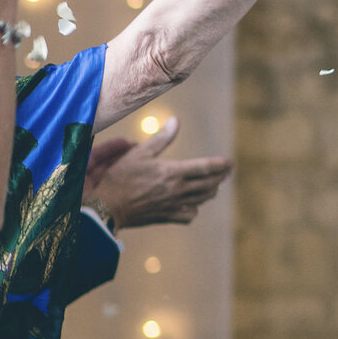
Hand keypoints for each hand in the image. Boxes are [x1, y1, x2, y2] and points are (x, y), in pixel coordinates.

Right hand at [86, 118, 234, 229]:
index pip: (207, 168)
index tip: (230, 162)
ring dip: (211, 190)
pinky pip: (190, 214)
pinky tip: (192, 203)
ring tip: (213, 184)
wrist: (107, 207)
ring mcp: (174, 205)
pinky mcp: (168, 217)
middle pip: (210, 184)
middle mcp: (178, 190)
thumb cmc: (120, 178)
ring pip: (203, 199)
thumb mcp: (139, 153)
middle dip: (220, 177)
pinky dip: (194, 208)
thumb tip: (175, 121)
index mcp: (173, 172)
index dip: (222, 165)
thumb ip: (161, 138)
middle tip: (225, 171)